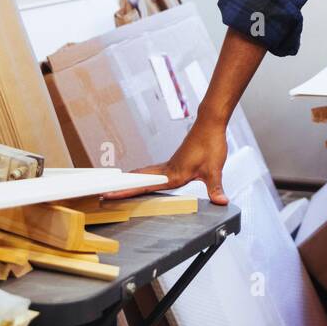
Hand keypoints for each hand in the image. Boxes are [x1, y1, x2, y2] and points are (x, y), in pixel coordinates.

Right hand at [100, 117, 230, 204]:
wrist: (210, 123)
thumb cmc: (211, 143)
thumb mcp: (214, 169)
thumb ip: (215, 188)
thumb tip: (221, 202)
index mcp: (173, 174)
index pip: (145, 186)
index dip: (127, 191)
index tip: (110, 194)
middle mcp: (168, 169)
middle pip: (140, 180)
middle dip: (123, 188)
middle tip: (105, 193)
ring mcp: (170, 164)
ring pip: (146, 174)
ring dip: (133, 181)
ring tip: (118, 187)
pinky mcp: (175, 161)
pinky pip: (155, 171)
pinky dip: (144, 175)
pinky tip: (146, 178)